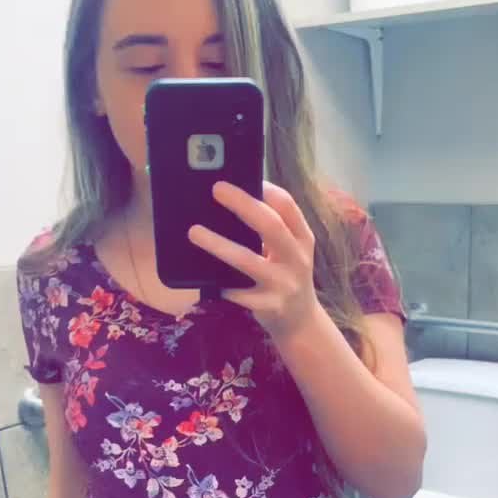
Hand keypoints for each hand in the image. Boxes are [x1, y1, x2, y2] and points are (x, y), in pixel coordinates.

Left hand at [188, 181, 320, 339]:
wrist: (301, 321)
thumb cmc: (287, 276)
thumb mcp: (291, 250)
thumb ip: (272, 229)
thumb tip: (235, 199)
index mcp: (303, 238)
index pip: (288, 206)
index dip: (267, 189)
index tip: (246, 177)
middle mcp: (297, 259)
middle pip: (270, 225)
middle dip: (242, 204)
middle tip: (216, 189)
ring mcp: (283, 284)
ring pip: (248, 260)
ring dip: (218, 244)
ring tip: (194, 232)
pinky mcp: (268, 306)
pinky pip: (239, 293)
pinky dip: (222, 284)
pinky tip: (207, 278)